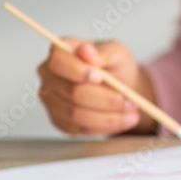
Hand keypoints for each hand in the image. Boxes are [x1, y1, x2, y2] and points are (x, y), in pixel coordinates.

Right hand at [36, 38, 156, 135]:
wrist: (121, 86)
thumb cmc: (114, 65)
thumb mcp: (117, 52)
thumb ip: (103, 51)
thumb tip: (86, 51)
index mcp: (60, 52)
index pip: (58, 62)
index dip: (77, 71)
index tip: (99, 77)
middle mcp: (49, 76)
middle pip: (72, 92)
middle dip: (105, 99)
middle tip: (131, 101)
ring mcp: (51, 100)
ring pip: (77, 114)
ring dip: (109, 116)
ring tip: (131, 111)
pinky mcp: (60, 121)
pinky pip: (80, 128)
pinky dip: (105, 126)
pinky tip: (122, 119)